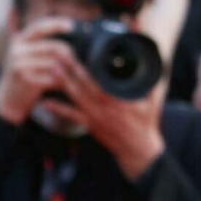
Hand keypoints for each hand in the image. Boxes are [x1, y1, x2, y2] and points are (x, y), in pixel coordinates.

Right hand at [0, 16, 77, 124]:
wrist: (7, 98)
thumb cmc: (23, 74)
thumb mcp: (26, 54)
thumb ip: (41, 43)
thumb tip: (68, 30)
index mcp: (18, 40)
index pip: (39, 27)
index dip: (56, 24)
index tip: (71, 25)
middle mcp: (17, 49)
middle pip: (54, 47)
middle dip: (70, 56)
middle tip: (75, 64)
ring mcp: (19, 64)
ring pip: (55, 64)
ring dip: (67, 71)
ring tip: (70, 76)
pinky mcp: (24, 79)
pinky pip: (52, 78)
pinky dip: (60, 83)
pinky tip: (60, 86)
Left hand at [38, 58, 164, 181]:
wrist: (137, 148)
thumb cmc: (146, 122)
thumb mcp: (154, 100)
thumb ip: (153, 80)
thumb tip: (155, 61)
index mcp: (119, 99)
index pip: (101, 80)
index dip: (90, 67)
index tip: (80, 52)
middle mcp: (104, 106)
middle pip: (84, 84)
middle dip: (72, 68)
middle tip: (61, 53)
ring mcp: (95, 116)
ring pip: (75, 96)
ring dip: (63, 82)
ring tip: (53, 67)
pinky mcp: (88, 124)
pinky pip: (70, 115)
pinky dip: (57, 109)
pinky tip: (45, 102)